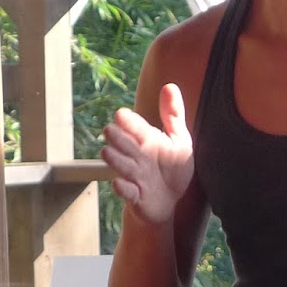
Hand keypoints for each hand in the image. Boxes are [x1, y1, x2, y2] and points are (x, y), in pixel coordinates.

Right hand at [101, 83, 194, 224]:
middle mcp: (138, 158)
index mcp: (148, 141)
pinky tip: (118, 183)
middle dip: (118, 139)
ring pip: (123, 167)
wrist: (172, 201)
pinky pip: (128, 193)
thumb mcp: (179, 140)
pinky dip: (123, 189)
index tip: (120, 114)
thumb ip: (173, 115)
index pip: (137, 129)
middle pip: (126, 146)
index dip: (130, 123)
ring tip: (107, 152)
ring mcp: (135, 177)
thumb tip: (169, 85)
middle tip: (110, 130)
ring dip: (116, 160)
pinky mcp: (136, 197)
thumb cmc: (173, 168)